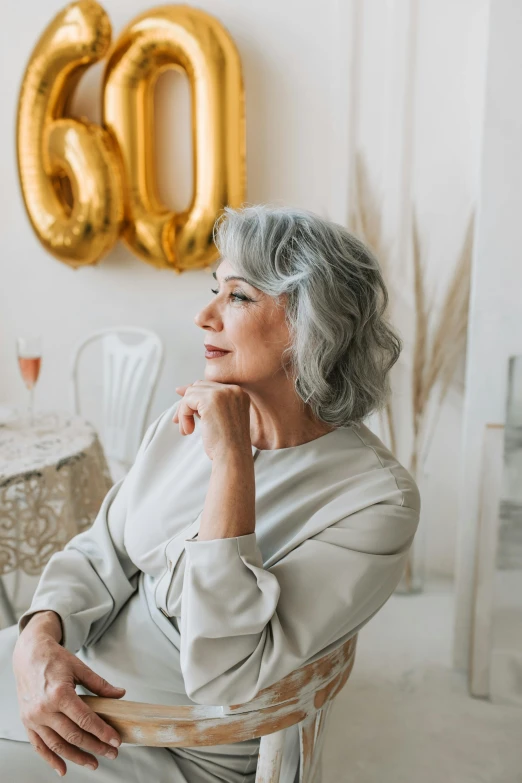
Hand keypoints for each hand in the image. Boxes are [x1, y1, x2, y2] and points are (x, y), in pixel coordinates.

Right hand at [13, 610, 125, 776]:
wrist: (29, 655)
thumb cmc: (54, 659)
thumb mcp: (80, 667)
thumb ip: (99, 684)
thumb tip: (119, 694)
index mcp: (60, 693)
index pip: (85, 719)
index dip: (102, 732)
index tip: (115, 740)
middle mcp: (45, 708)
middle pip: (73, 735)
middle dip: (94, 747)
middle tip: (111, 753)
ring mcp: (34, 718)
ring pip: (57, 745)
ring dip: (76, 757)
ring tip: (93, 763)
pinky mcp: (27, 722)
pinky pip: (39, 746)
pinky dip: (51, 759)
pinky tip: (63, 768)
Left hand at [173, 380, 251, 460]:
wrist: (233, 456)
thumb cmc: (227, 444)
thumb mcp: (219, 418)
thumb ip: (205, 403)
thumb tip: (180, 389)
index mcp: (239, 394)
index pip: (210, 386)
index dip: (195, 397)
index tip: (183, 408)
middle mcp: (233, 389)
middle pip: (200, 386)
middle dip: (187, 403)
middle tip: (178, 421)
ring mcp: (223, 393)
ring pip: (191, 393)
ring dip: (184, 412)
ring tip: (187, 429)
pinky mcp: (211, 399)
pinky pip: (187, 401)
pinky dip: (183, 415)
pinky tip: (188, 430)